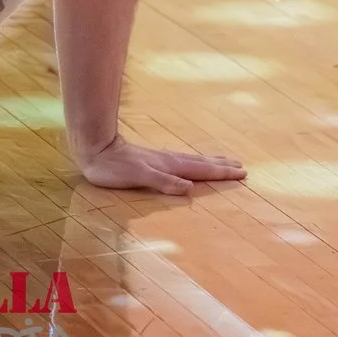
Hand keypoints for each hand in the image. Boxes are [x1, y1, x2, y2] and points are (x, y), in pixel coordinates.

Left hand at [74, 133, 245, 194]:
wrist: (95, 148)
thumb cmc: (114, 167)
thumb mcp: (138, 176)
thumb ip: (163, 182)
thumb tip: (189, 188)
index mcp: (169, 166)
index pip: (201, 170)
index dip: (221, 173)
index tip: (242, 172)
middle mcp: (169, 161)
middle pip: (201, 163)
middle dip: (222, 167)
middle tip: (242, 168)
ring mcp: (161, 159)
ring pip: (192, 160)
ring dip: (210, 162)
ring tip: (225, 162)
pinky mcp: (152, 160)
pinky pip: (182, 162)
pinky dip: (194, 163)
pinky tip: (191, 166)